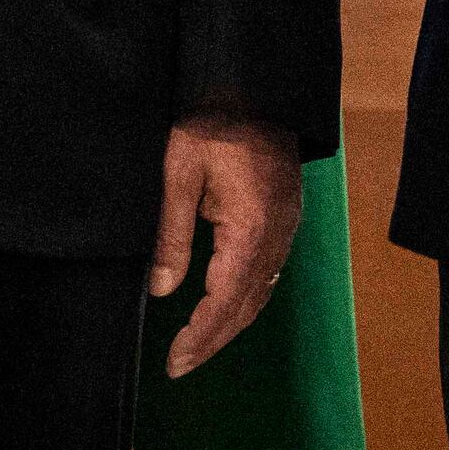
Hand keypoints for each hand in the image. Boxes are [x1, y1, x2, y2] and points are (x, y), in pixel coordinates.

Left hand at [154, 112, 308, 376]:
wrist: (254, 84)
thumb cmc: (210, 123)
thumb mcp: (178, 175)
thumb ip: (171, 236)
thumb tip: (162, 291)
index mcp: (251, 227)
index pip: (225, 300)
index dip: (200, 336)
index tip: (174, 361)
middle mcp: (276, 234)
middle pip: (248, 304)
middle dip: (214, 339)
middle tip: (179, 365)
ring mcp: (286, 226)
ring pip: (262, 291)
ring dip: (231, 323)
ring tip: (197, 345)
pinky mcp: (285, 216)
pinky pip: (269, 271)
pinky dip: (247, 298)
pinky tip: (226, 305)